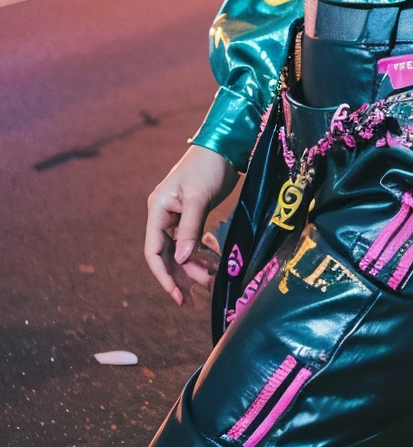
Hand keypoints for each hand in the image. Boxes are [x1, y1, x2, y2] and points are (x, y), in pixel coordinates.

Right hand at [145, 145, 238, 306]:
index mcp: (157, 210)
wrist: (224, 147)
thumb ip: (189, 229)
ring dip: (192, 269)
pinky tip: (210, 268)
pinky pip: (191, 243)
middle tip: (195, 299)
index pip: (153, 252)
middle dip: (180, 277)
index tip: (176, 295)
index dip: (163, 276)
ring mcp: (177, 216)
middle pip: (166, 255)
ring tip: (208, 285)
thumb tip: (180, 260)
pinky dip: (199, 256)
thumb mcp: (198, 198)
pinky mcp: (192, 216)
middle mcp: (163, 215)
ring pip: (180, 251)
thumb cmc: (208, 168)